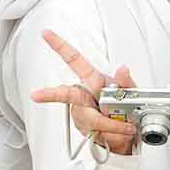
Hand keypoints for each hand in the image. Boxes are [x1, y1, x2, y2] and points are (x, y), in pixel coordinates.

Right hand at [29, 31, 139, 157]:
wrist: (128, 133)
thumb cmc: (127, 107)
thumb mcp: (133, 91)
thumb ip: (127, 82)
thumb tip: (123, 69)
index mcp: (94, 80)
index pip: (74, 60)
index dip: (60, 46)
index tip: (47, 35)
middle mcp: (85, 95)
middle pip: (66, 94)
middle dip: (50, 95)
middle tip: (36, 95)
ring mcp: (83, 113)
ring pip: (91, 120)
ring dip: (111, 126)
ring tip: (126, 126)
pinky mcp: (85, 128)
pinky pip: (98, 132)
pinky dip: (113, 134)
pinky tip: (120, 132)